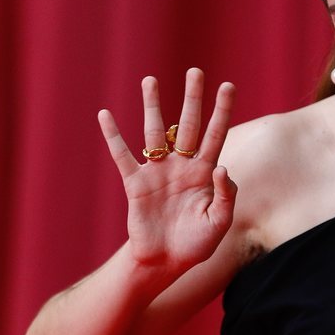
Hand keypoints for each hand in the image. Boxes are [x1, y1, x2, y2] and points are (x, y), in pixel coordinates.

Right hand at [98, 68, 236, 275]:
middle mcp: (182, 165)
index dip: (222, 111)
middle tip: (195, 70)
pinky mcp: (136, 184)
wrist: (164, 263)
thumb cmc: (196, 244)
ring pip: (155, 132)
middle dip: (192, 97)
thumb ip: (226, 196)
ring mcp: (158, 172)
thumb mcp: (219, 223)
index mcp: (204, 172)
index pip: (216, 134)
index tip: (228, 86)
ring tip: (150, 79)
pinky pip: (123, 156)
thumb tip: (221, 167)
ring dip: (153, 105)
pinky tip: (105, 114)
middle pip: (189, 124)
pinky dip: (113, 136)